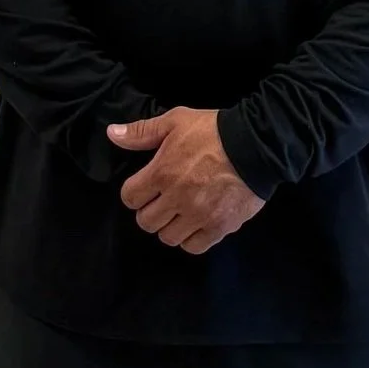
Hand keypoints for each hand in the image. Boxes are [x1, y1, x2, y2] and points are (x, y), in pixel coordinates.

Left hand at [107, 107, 264, 254]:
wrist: (256, 145)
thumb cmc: (213, 130)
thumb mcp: (176, 121)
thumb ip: (142, 131)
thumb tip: (112, 135)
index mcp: (162, 173)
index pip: (130, 198)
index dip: (135, 192)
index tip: (145, 186)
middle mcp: (176, 199)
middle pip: (146, 222)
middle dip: (150, 210)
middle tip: (163, 199)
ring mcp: (198, 216)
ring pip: (168, 237)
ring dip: (170, 226)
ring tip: (180, 211)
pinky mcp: (219, 228)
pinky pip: (193, 247)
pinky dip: (191, 238)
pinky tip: (196, 223)